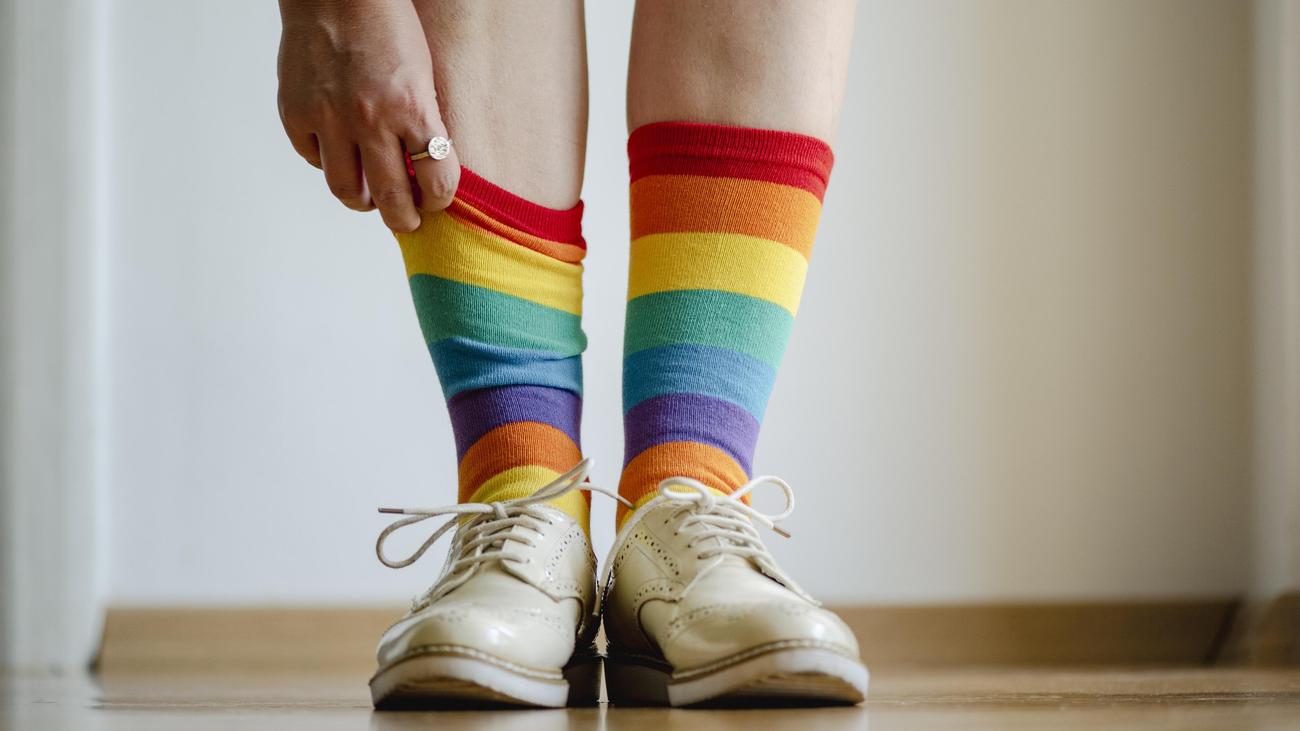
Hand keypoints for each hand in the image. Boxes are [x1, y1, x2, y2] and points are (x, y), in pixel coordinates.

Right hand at [276, 0, 460, 231]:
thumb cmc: (388, 28)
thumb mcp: (423, 74)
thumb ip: (422, 122)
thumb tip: (423, 172)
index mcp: (411, 107)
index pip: (437, 180)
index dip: (440, 199)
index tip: (436, 200)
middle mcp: (368, 119)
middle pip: (391, 199)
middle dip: (405, 220)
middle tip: (409, 222)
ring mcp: (327, 118)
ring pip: (346, 190)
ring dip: (364, 201)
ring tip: (372, 197)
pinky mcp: (295, 114)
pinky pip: (314, 159)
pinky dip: (328, 162)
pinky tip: (341, 151)